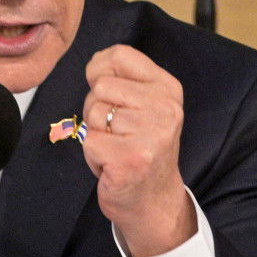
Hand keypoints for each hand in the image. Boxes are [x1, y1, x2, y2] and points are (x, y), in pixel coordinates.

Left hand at [82, 45, 195, 256]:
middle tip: (117, 133)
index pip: (119, 55)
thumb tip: (95, 64)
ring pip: (93, 114)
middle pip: (101, 86)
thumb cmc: (142, 149)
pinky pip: (88, 141)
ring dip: (96, 135)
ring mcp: (150, 134)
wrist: (155, 201)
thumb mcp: (145, 106)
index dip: (99, 71)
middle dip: (97, 110)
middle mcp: (165, 108)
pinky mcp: (130, 158)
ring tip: (117, 149)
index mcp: (168, 89)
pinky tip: (112, 164)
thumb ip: (124, 80)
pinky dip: (93, 156)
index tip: (108, 93)